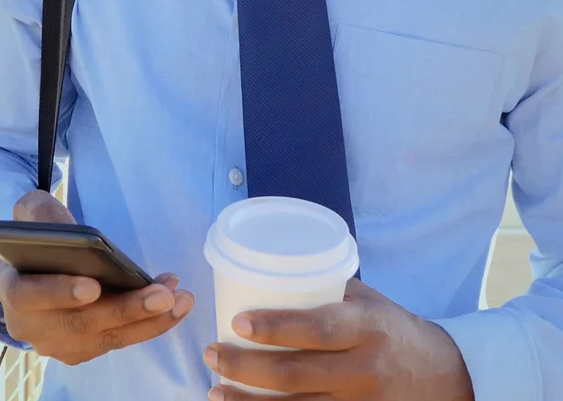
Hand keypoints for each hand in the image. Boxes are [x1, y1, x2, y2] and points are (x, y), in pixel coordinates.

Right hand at [0, 189, 194, 365]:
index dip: (59, 292)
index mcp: (10, 288)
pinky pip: (118, 341)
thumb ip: (41, 213)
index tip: (93, 286)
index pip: (28, 295)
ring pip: (105, 338)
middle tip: (162, 294)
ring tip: (179, 296)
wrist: (34, 270)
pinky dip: (149, 325)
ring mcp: (56, 343)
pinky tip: (174, 305)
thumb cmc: (38, 239)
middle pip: (79, 324)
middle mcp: (29, 325)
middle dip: (125, 310)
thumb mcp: (31, 214)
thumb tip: (64, 229)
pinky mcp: (82, 350)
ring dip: (148, 320)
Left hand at [204, 279, 473, 399]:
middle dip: (246, 367)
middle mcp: (365, 369)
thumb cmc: (393, 329)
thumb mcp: (368, 301)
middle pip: (297, 374)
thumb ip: (325, 291)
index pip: (316, 328)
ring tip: (215, 391)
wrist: (449, 377)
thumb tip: (267, 271)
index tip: (235, 322)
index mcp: (366, 327)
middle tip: (211, 353)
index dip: (275, 327)